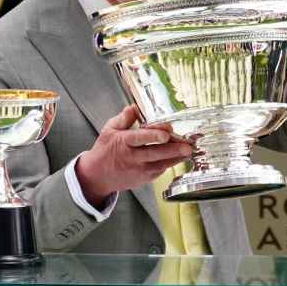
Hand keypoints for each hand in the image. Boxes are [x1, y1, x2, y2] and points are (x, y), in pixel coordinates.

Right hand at [75, 106, 192, 207]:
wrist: (97, 176)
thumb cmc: (105, 151)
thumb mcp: (109, 130)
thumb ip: (124, 118)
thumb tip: (134, 107)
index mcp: (123, 142)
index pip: (140, 138)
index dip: (154, 135)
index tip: (167, 132)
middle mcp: (132, 157)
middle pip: (154, 153)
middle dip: (173, 150)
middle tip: (187, 146)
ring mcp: (139, 170)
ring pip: (160, 164)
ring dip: (176, 158)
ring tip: (189, 151)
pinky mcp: (144, 179)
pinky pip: (160, 171)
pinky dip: (170, 164)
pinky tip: (179, 157)